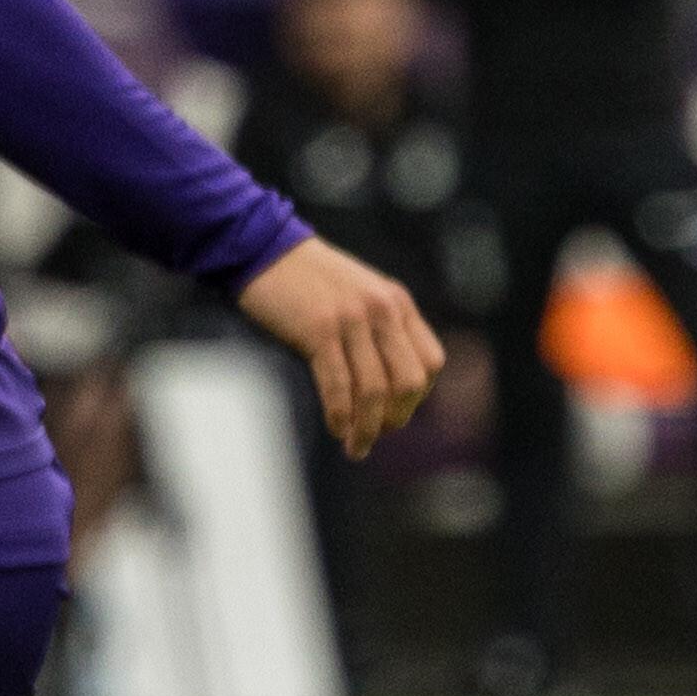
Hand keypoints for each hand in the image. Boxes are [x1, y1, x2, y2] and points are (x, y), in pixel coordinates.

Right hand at [238, 235, 444, 456]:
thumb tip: (389, 387)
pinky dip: (341, 415)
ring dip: (367, 428)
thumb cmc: (309, 281)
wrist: (265, 249)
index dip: (418, 397)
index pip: (431, 362)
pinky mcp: (319, 330)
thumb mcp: (361, 295)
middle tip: (379, 435)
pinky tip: (337, 429)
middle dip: (397, 417)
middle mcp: (382, 310)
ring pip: (374, 390)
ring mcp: (352, 320)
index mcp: (397, 303)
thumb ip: (381, 329)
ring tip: (357, 447)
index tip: (397, 413)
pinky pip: (339, 386)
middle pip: (408, 382)